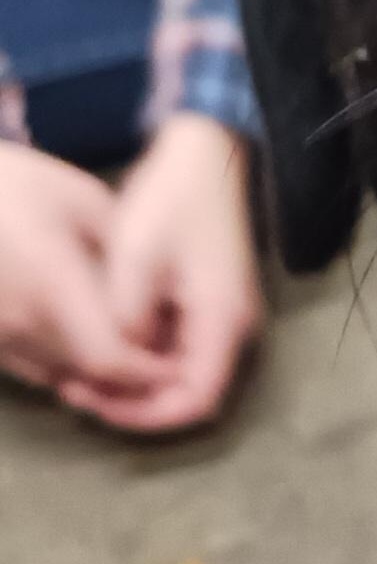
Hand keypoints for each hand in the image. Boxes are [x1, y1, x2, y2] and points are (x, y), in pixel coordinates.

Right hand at [0, 141, 162, 396]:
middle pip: (84, 374)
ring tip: (128, 349)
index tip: (174, 362)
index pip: (105, 356)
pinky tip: (80, 340)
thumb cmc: (14, 186)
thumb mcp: (81, 199)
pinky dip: (61, 364)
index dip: (145, 371)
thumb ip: (123, 247)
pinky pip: (27, 366)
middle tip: (160, 359)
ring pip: (55, 375)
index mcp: (52, 282)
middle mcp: (18, 318)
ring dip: (94, 375)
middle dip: (127, 377)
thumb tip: (159, 287)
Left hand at [59, 114, 262, 432]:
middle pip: (191, 393)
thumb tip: (116, 365)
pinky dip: (145, 359)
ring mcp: (224, 317)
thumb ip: (126, 320)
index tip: (95, 403)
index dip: (147, 416)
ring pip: (184, 374)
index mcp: (222, 319)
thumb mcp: (135, 258)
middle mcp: (233, 327)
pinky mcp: (211, 305)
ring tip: (83, 370)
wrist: (206, 157)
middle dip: (135, 403)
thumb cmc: (171, 201)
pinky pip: (181, 350)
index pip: (196, 399)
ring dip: (138, 383)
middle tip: (77, 389)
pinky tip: (106, 344)